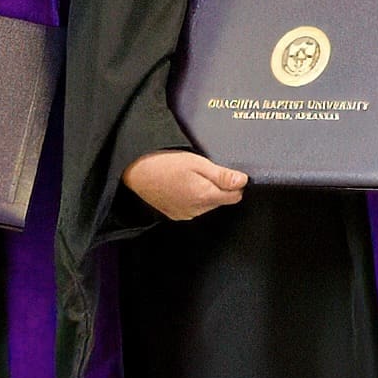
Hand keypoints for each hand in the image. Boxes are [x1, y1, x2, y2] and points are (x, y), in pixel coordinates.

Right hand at [123, 148, 246, 222]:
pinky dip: (193, 197)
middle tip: (206, 169)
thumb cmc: (165, 163)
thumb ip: (221, 175)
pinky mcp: (174, 214)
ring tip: (192, 175)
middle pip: (221, 200)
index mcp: (205, 197)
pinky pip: (193, 208)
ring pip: (208, 205)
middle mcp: (197, 210)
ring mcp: (185, 214)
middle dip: (220, 186)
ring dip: (206, 192)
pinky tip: (183, 184)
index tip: (228, 171)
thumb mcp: (197, 163)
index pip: (235, 196)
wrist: (135, 172)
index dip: (235, 183)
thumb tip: (243, 181)